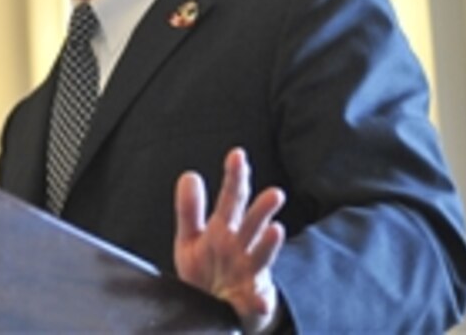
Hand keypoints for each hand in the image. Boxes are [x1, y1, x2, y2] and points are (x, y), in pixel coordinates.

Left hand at [173, 148, 286, 333]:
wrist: (219, 309)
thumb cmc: (207, 270)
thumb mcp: (191, 239)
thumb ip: (189, 209)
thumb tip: (189, 175)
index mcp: (225, 230)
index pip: (231, 198)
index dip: (234, 177)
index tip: (237, 155)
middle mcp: (241, 247)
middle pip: (252, 224)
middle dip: (262, 210)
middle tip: (274, 193)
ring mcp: (249, 273)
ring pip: (261, 257)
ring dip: (268, 245)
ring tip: (275, 231)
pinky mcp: (252, 301)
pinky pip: (257, 302)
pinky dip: (260, 301)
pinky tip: (262, 299)